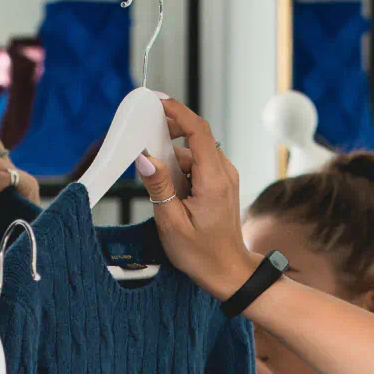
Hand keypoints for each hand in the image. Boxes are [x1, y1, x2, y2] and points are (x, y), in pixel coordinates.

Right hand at [138, 98, 260, 299]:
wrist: (229, 273)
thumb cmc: (202, 254)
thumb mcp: (172, 223)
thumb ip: (158, 186)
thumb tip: (144, 156)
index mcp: (214, 179)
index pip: (198, 131)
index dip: (177, 111)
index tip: (157, 101)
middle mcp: (224, 172)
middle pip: (194, 138)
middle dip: (167, 137)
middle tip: (144, 146)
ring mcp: (225, 177)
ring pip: (193, 154)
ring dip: (172, 162)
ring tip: (162, 192)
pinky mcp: (221, 184)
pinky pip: (198, 165)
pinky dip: (181, 171)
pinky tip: (172, 194)